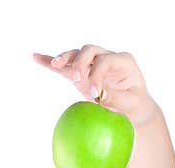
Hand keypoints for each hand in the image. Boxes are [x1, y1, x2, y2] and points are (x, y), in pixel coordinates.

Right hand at [32, 44, 160, 126]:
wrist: (134, 110)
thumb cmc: (137, 106)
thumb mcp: (132, 104)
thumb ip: (117, 98)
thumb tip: (100, 95)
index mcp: (124, 61)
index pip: (105, 61)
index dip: (97, 75)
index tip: (95, 94)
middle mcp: (108, 57)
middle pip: (89, 51)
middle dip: (81, 63)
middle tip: (77, 79)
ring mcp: (94, 64)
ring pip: (77, 55)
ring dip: (65, 59)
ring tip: (56, 64)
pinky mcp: (83, 73)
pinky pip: (67, 66)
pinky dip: (52, 62)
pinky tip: (37, 57)